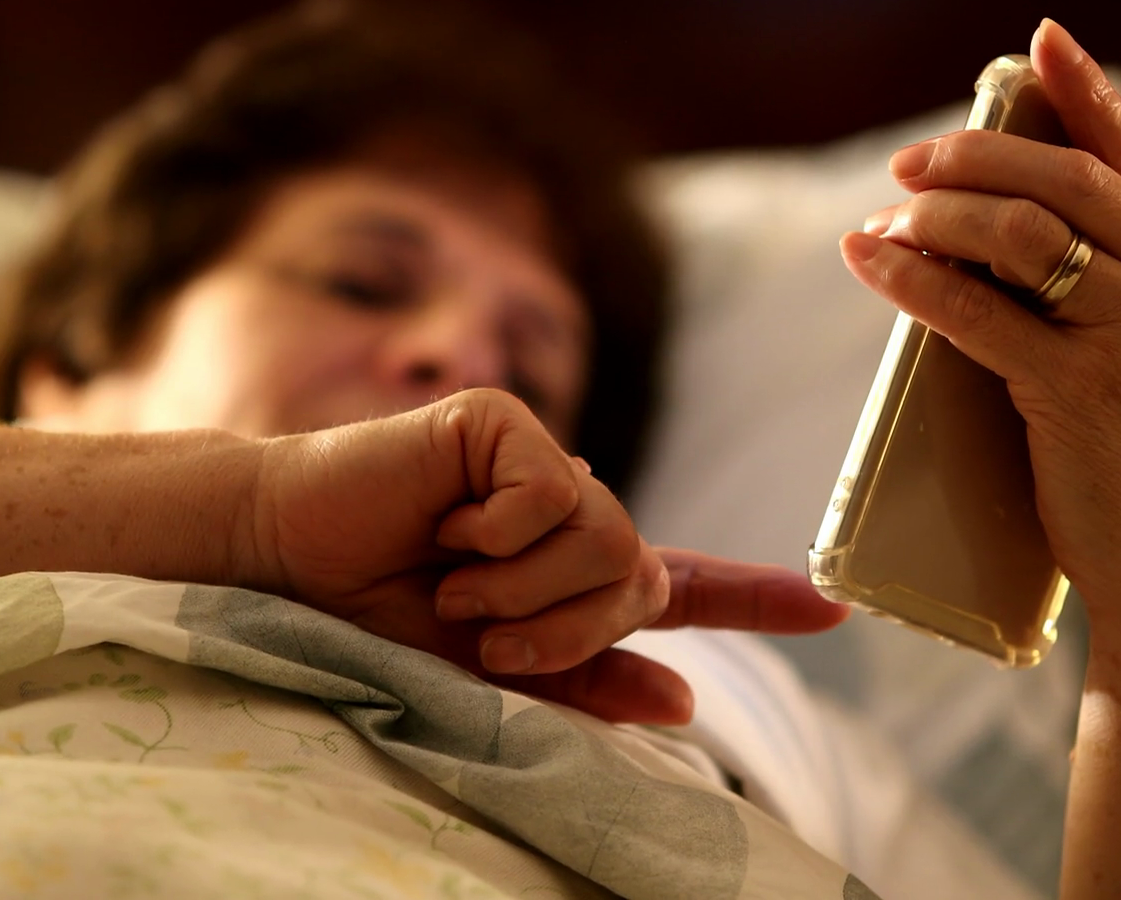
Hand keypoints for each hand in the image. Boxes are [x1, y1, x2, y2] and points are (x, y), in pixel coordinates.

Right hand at [235, 387, 846, 723]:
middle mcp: (566, 508)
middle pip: (640, 573)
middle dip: (566, 625)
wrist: (284, 559)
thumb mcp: (484, 671)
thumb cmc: (372, 612)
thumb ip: (580, 683)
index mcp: (566, 571)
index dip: (755, 598)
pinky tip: (447, 524)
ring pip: (607, 536)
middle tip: (479, 625)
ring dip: (525, 587)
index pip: (679, 585)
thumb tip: (684, 699)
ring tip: (453, 580)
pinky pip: (552, 492)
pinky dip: (499, 532)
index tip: (835, 611)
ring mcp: (537, 459)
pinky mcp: (501, 421)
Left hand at [840, 19, 1120, 614]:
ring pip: (1018, 233)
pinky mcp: (1077, 392)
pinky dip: (913, 278)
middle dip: (978, 155)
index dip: (1089, 94)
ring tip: (883, 218)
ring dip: (935, 213)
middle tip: (912, 161)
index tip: (1042, 44)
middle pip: (1067, 181)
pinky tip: (872, 261)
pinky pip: (976, 311)